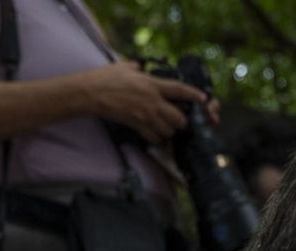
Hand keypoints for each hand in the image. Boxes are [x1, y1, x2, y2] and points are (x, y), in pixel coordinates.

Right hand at [84, 60, 206, 142]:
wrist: (91, 93)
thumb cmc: (107, 78)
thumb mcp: (126, 66)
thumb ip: (139, 68)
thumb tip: (143, 68)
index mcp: (152, 84)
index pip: (179, 89)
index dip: (194, 95)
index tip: (204, 99)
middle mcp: (152, 102)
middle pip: (179, 118)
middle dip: (182, 121)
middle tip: (179, 119)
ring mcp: (145, 116)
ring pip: (169, 131)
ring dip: (170, 130)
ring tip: (164, 126)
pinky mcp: (137, 126)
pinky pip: (154, 138)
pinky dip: (156, 137)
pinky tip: (152, 132)